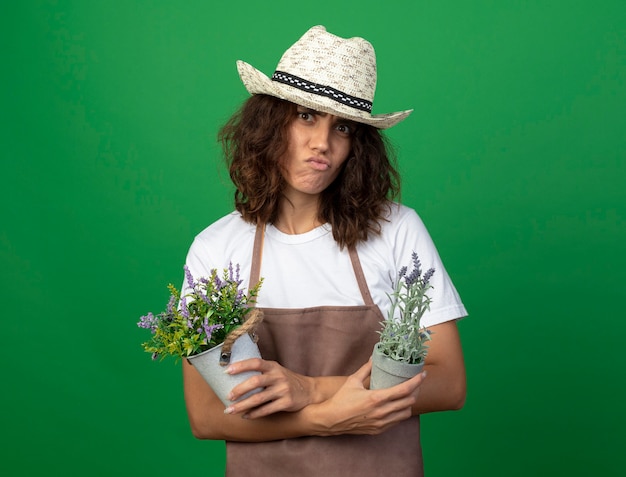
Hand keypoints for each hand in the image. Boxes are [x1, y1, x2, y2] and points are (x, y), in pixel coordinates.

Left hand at [223, 358, 315, 418]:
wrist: (309, 391)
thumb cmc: (286, 380)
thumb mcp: (276, 371)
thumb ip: (261, 372)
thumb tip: (234, 377)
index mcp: (273, 366)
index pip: (255, 362)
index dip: (241, 366)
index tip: (227, 370)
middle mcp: (278, 376)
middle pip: (256, 381)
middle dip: (240, 389)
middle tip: (228, 396)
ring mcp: (283, 390)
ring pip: (259, 398)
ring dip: (243, 405)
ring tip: (230, 410)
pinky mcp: (287, 403)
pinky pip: (267, 410)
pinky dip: (254, 414)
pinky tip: (246, 416)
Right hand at [308, 360, 425, 436]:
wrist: (331, 420)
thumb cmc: (341, 399)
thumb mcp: (353, 380)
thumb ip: (366, 368)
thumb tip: (374, 357)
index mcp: (376, 398)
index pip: (404, 390)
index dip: (417, 381)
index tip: (423, 374)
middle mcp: (382, 412)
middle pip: (409, 402)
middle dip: (416, 390)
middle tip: (416, 382)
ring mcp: (381, 423)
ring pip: (406, 413)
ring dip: (410, 403)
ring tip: (409, 394)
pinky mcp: (379, 430)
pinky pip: (397, 421)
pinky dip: (401, 412)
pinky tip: (398, 405)